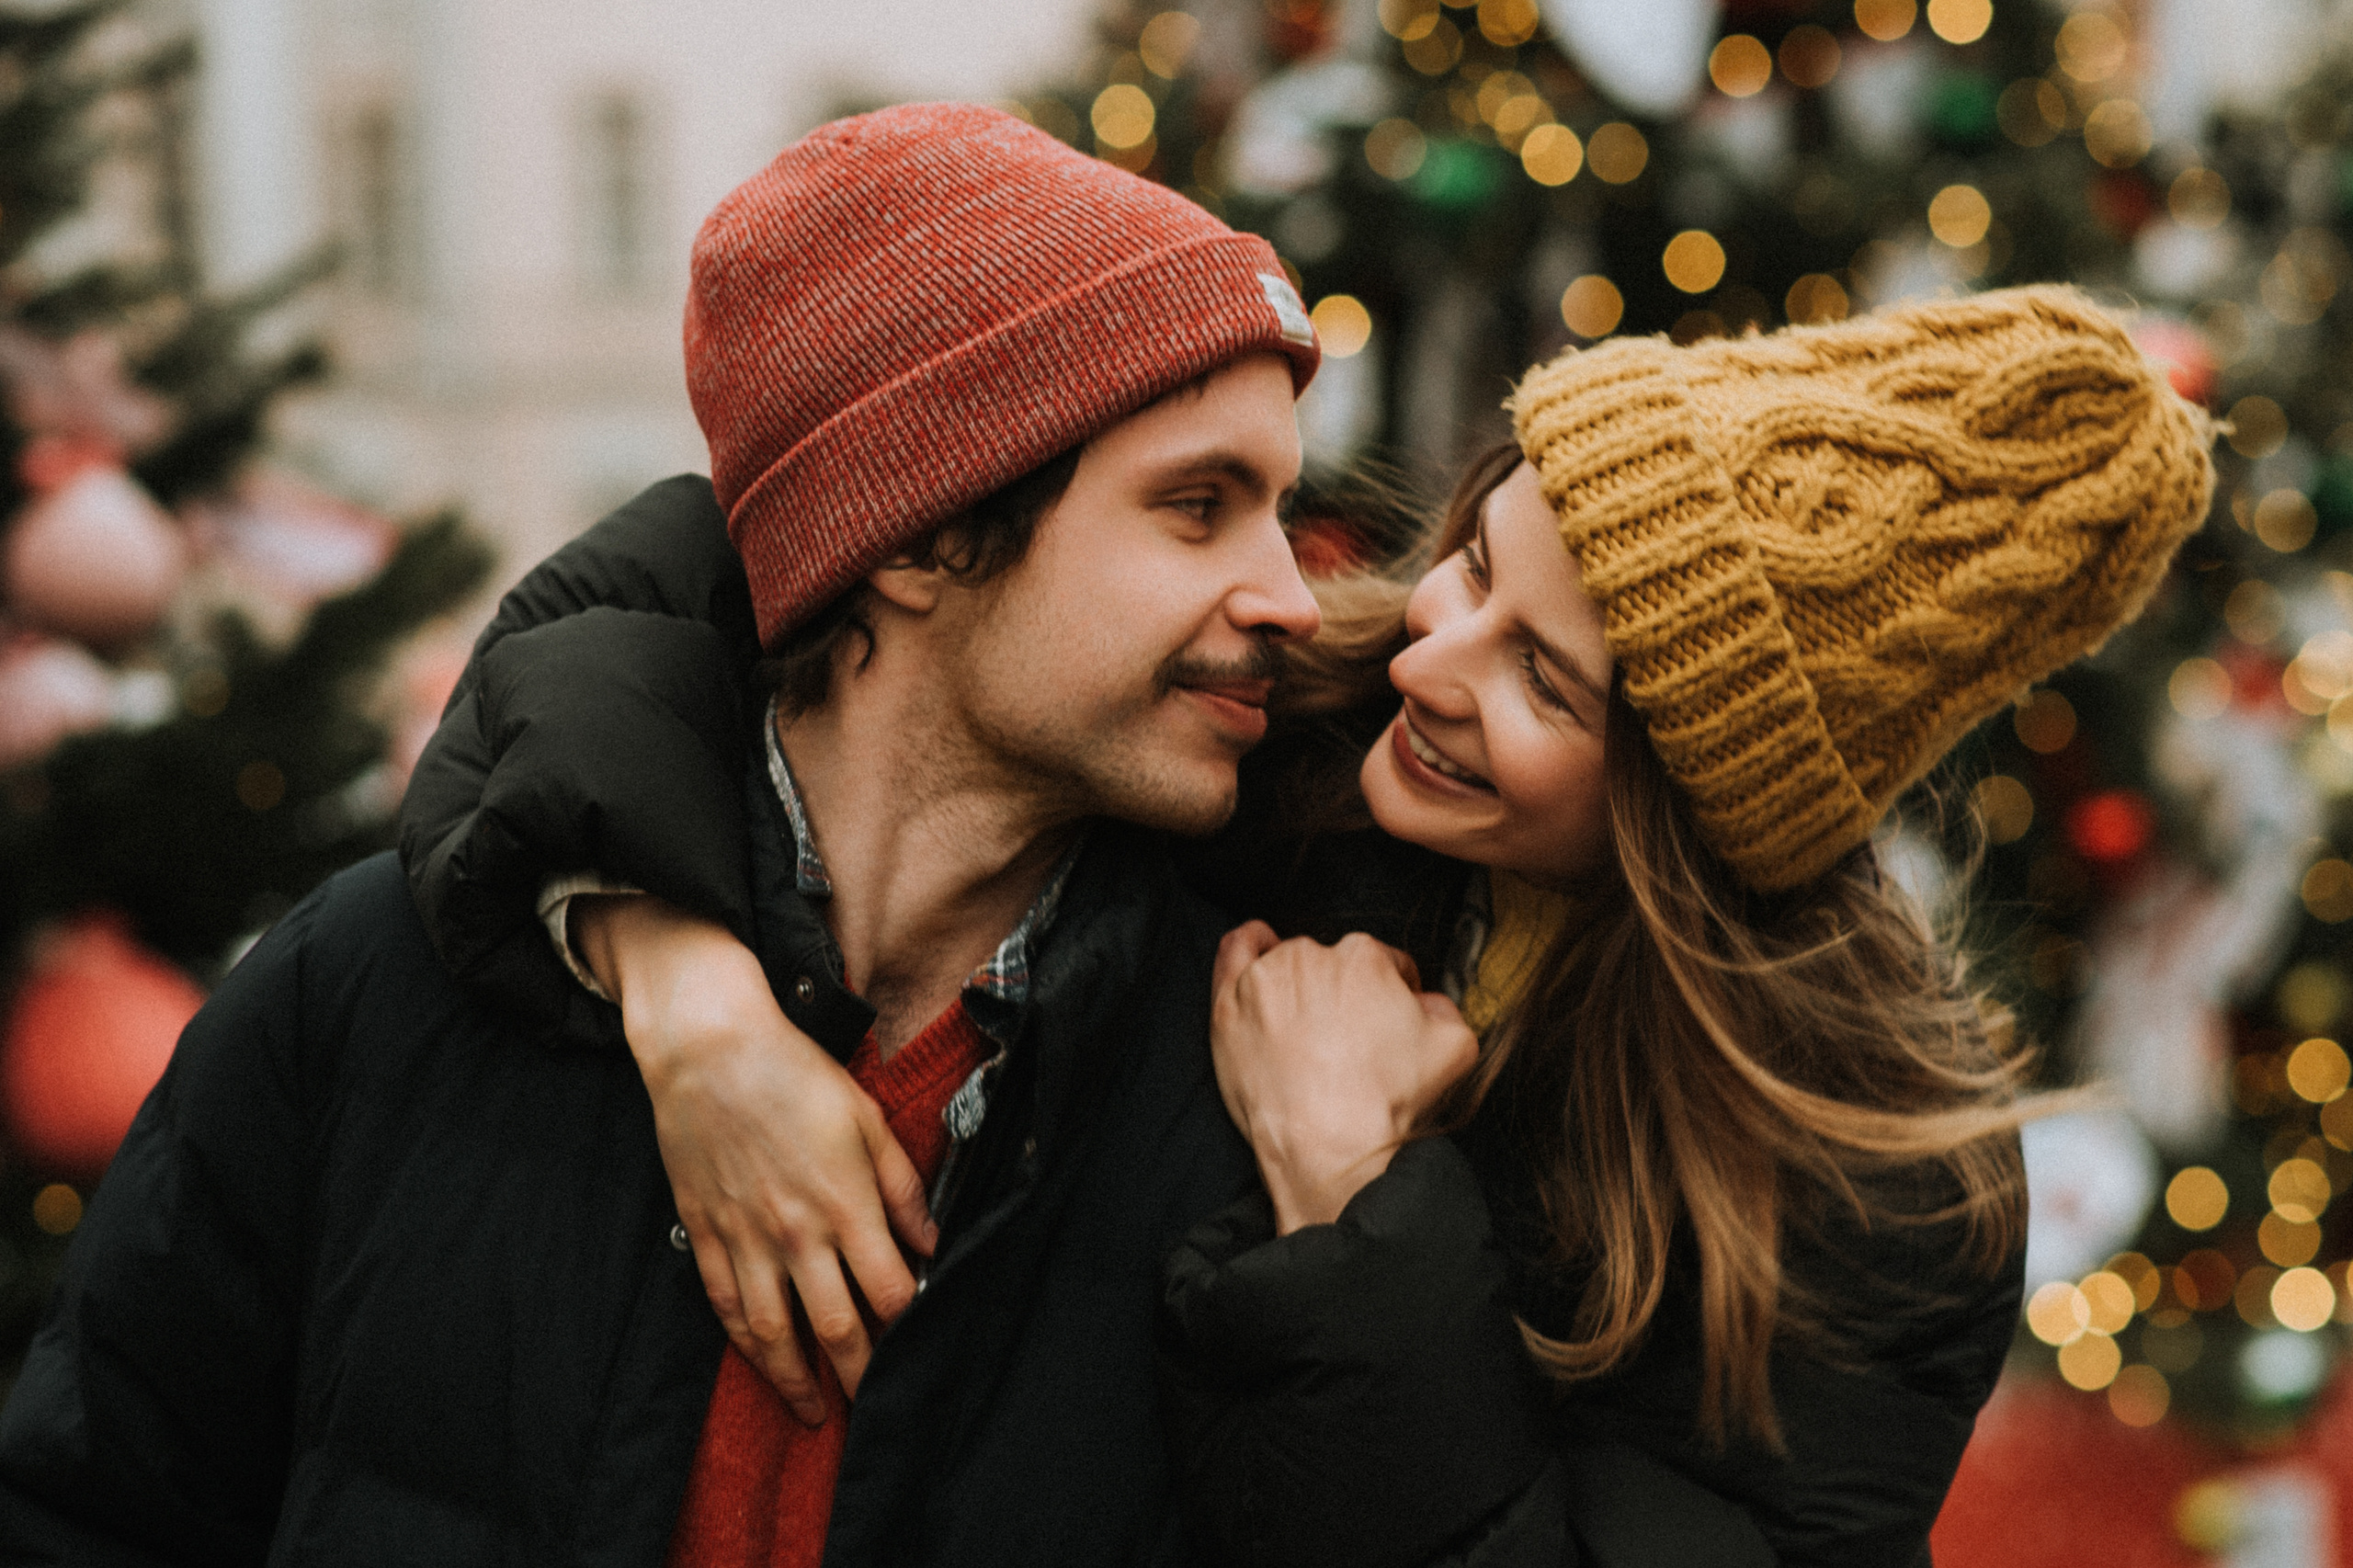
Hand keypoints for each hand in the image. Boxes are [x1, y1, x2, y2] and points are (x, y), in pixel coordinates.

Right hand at [572, 895, 934, 1423]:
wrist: (710, 1050)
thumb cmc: (796, 1074)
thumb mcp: (868, 1119)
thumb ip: (903, 1186)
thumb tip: (933, 1242)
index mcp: (847, 1204)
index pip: (890, 1291)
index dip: (908, 1326)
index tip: (918, 1345)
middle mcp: (797, 1232)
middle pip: (838, 1327)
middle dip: (860, 1375)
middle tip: (874, 1406)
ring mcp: (747, 1237)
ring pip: (774, 1332)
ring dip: (796, 1380)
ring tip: (814, 1411)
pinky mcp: (705, 1233)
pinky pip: (726, 1304)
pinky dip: (745, 1341)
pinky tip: (760, 1359)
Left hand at [1210, 922, 1478, 1234]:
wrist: (1329, 1147)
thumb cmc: (1385, 1101)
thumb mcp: (1454, 1048)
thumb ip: (1445, 1009)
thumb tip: (1426, 1003)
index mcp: (1365, 958)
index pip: (1386, 965)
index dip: (1392, 997)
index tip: (1385, 1027)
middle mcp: (1311, 957)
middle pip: (1335, 965)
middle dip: (1346, 996)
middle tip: (1348, 1042)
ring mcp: (1264, 981)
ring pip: (1288, 964)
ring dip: (1301, 985)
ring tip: (1306, 1025)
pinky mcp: (1229, 1007)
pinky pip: (1235, 952)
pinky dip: (1248, 946)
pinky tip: (1259, 949)